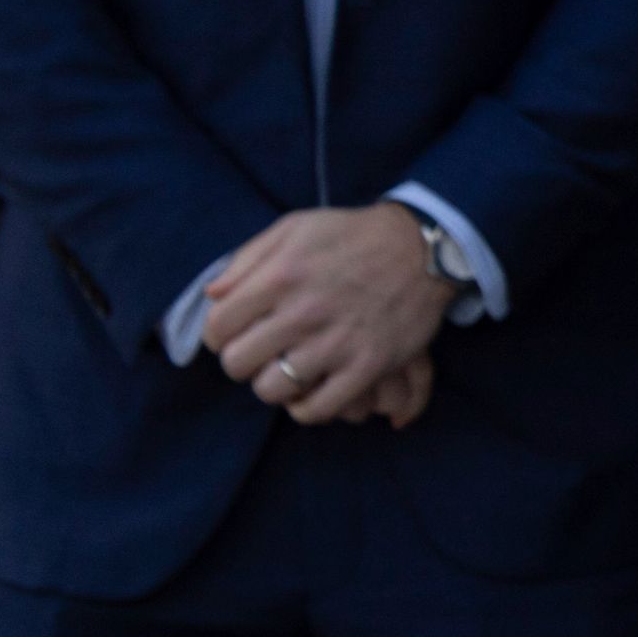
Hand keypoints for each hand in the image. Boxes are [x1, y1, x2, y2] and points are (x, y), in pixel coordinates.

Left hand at [203, 204, 453, 425]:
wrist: (424, 247)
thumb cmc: (353, 235)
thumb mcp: (296, 227)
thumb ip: (247, 258)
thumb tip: (213, 295)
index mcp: (280, 276)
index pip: (217, 327)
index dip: (219, 334)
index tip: (234, 333)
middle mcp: (304, 311)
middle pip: (238, 363)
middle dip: (242, 361)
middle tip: (261, 352)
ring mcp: (337, 342)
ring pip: (272, 389)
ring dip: (273, 384)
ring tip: (286, 371)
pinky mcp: (368, 366)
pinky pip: (318, 408)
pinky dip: (306, 408)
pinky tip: (310, 391)